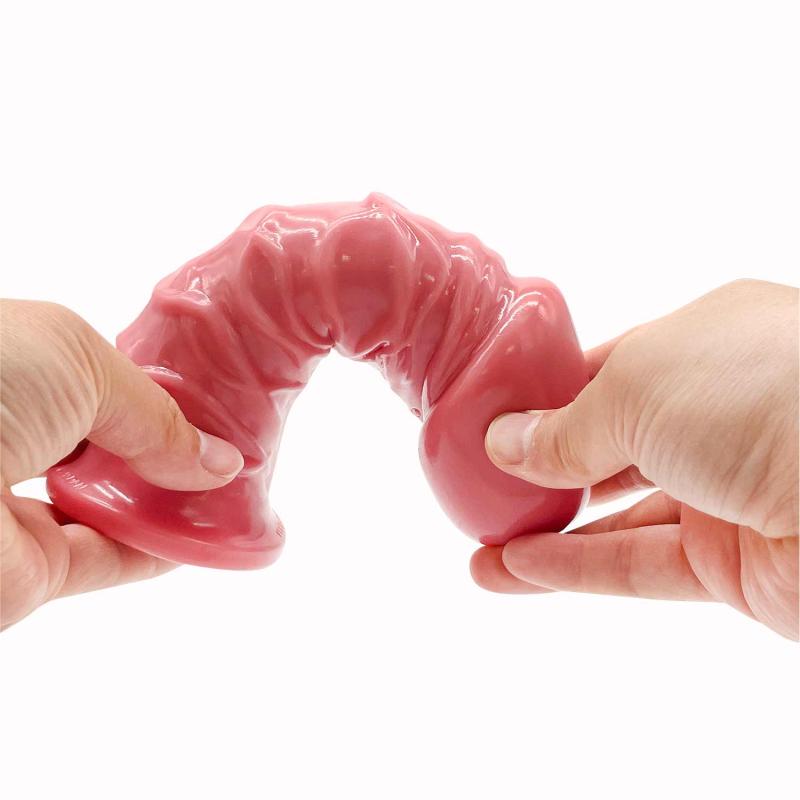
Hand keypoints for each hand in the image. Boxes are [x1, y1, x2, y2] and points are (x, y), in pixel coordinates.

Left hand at [0, 300, 243, 629]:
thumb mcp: (83, 361)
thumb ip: (156, 414)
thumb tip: (219, 458)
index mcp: (17, 371)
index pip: (97, 390)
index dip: (154, 400)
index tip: (209, 412)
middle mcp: (10, 438)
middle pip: (104, 452)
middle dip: (163, 453)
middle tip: (224, 456)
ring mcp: (15, 507)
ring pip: (108, 509)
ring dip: (167, 505)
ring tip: (228, 496)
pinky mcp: (28, 571)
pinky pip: (107, 559)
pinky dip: (157, 551)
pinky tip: (200, 536)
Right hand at [475, 280, 798, 639]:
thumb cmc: (765, 393)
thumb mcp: (636, 388)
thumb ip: (564, 426)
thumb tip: (503, 443)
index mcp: (705, 346)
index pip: (608, 372)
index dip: (548, 397)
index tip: (491, 421)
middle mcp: (718, 416)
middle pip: (610, 446)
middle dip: (543, 468)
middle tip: (483, 486)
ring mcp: (728, 491)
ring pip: (618, 514)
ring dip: (546, 530)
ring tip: (481, 542)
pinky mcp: (735, 564)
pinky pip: (638, 564)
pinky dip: (573, 569)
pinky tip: (511, 569)